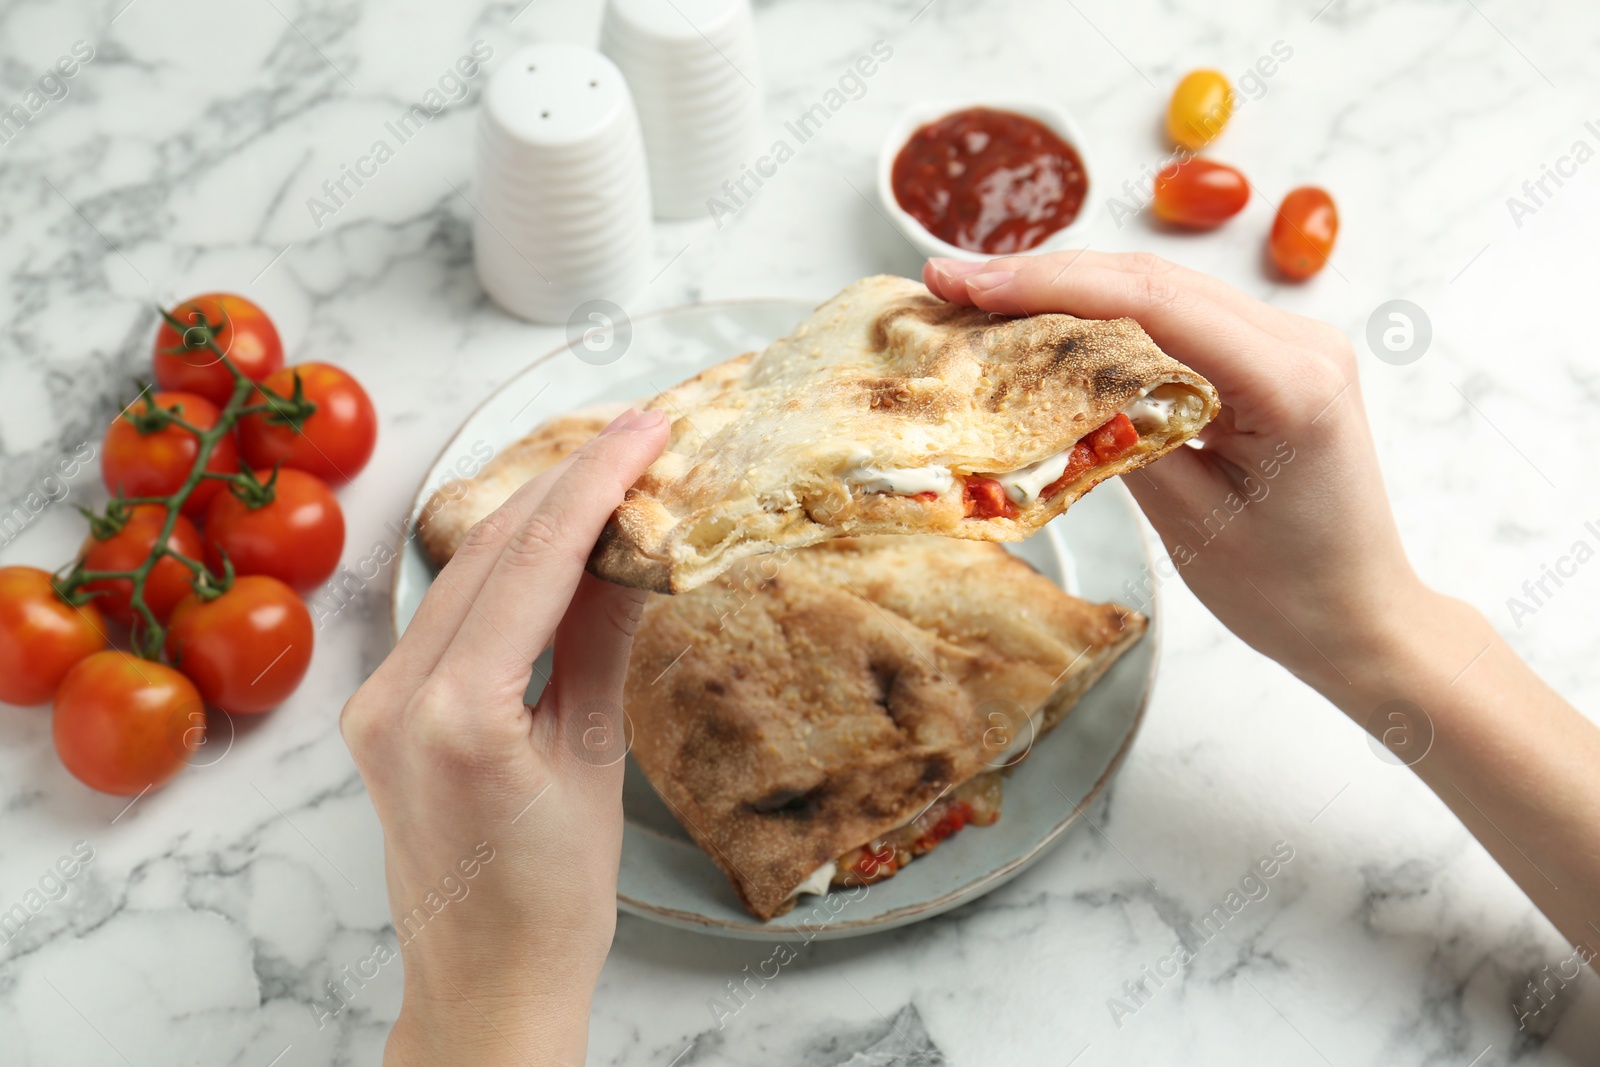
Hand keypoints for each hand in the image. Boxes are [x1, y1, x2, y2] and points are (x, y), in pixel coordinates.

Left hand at [340, 408, 668, 1066]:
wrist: (483, 985)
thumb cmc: (549, 903)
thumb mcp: (594, 761)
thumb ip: (602, 640)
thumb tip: (633, 547)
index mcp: (454, 716)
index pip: (532, 560)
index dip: (596, 482)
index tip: (646, 430)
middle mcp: (394, 697)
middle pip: (489, 551)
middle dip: (567, 483)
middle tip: (637, 436)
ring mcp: (376, 702)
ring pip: (463, 572)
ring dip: (536, 516)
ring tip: (608, 473)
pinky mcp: (381, 709)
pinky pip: (448, 611)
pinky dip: (505, 568)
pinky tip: (555, 541)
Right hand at [927, 252, 1599, 967]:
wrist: (1363, 619)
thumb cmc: (1287, 592)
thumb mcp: (1190, 523)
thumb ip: (1120, 439)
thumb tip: (1041, 380)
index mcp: (1290, 383)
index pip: (1150, 304)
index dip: (1047, 285)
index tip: (964, 284)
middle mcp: (1302, 341)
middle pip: (1153, 280)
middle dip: (1044, 276)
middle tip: (950, 281)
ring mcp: (1295, 341)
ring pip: (1163, 289)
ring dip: (1070, 289)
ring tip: (982, 297)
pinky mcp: (1277, 354)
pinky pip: (1181, 317)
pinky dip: (1109, 316)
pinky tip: (1050, 320)